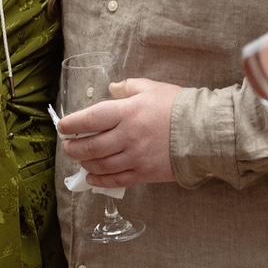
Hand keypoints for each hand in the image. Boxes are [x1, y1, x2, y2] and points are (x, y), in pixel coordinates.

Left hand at [58, 78, 180, 186]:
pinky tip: (92, 178)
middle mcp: (127, 136)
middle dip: (74, 147)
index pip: (90, 119)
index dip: (72, 124)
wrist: (203, 131)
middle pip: (91, 146)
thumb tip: (111, 89)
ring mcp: (135, 157)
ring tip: (80, 159)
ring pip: (101, 165)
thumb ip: (128, 87)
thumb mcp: (151, 88)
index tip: (63, 126)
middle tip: (68, 146)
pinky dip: (100, 180)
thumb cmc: (177, 105)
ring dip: (85, 163)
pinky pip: (116, 180)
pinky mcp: (144, 174)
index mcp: (127, 112)